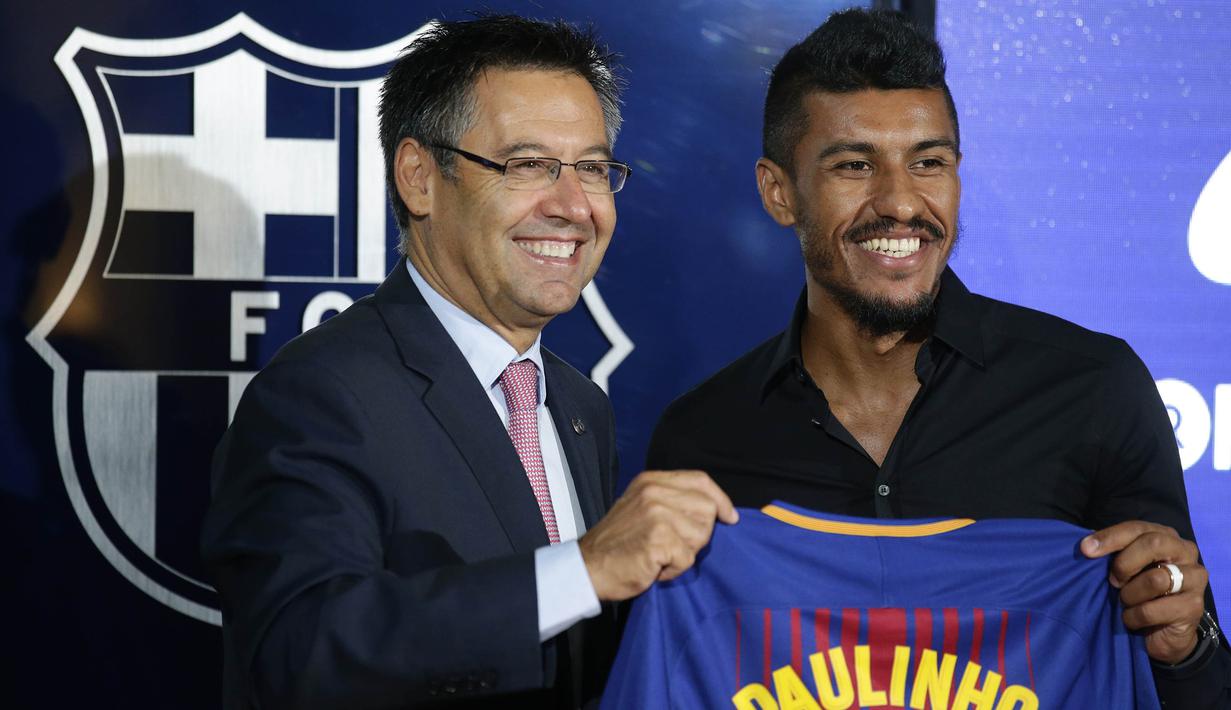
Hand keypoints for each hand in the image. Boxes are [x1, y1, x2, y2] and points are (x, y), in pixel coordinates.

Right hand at [578, 470, 737, 601]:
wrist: (588, 568)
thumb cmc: (617, 544)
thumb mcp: (641, 507)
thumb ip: (671, 500)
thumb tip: (714, 507)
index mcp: (651, 480)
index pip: (700, 480)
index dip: (720, 499)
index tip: (729, 517)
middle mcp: (654, 491)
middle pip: (707, 509)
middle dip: (698, 534)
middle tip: (672, 547)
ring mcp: (656, 513)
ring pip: (701, 535)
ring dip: (685, 554)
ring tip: (659, 556)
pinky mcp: (658, 538)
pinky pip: (687, 558)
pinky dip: (674, 570)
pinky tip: (653, 568)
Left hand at [1081, 521, 1207, 663]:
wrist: (1161, 632)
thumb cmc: (1138, 592)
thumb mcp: (1124, 569)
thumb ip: (1112, 554)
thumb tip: (1087, 546)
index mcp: (1166, 537)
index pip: (1137, 528)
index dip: (1110, 537)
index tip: (1086, 549)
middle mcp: (1185, 552)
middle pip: (1153, 543)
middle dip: (1125, 564)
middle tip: (1113, 581)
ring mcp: (1195, 579)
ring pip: (1155, 579)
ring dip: (1130, 595)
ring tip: (1127, 602)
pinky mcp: (1194, 606)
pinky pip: (1152, 610)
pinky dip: (1134, 616)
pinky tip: (1134, 619)